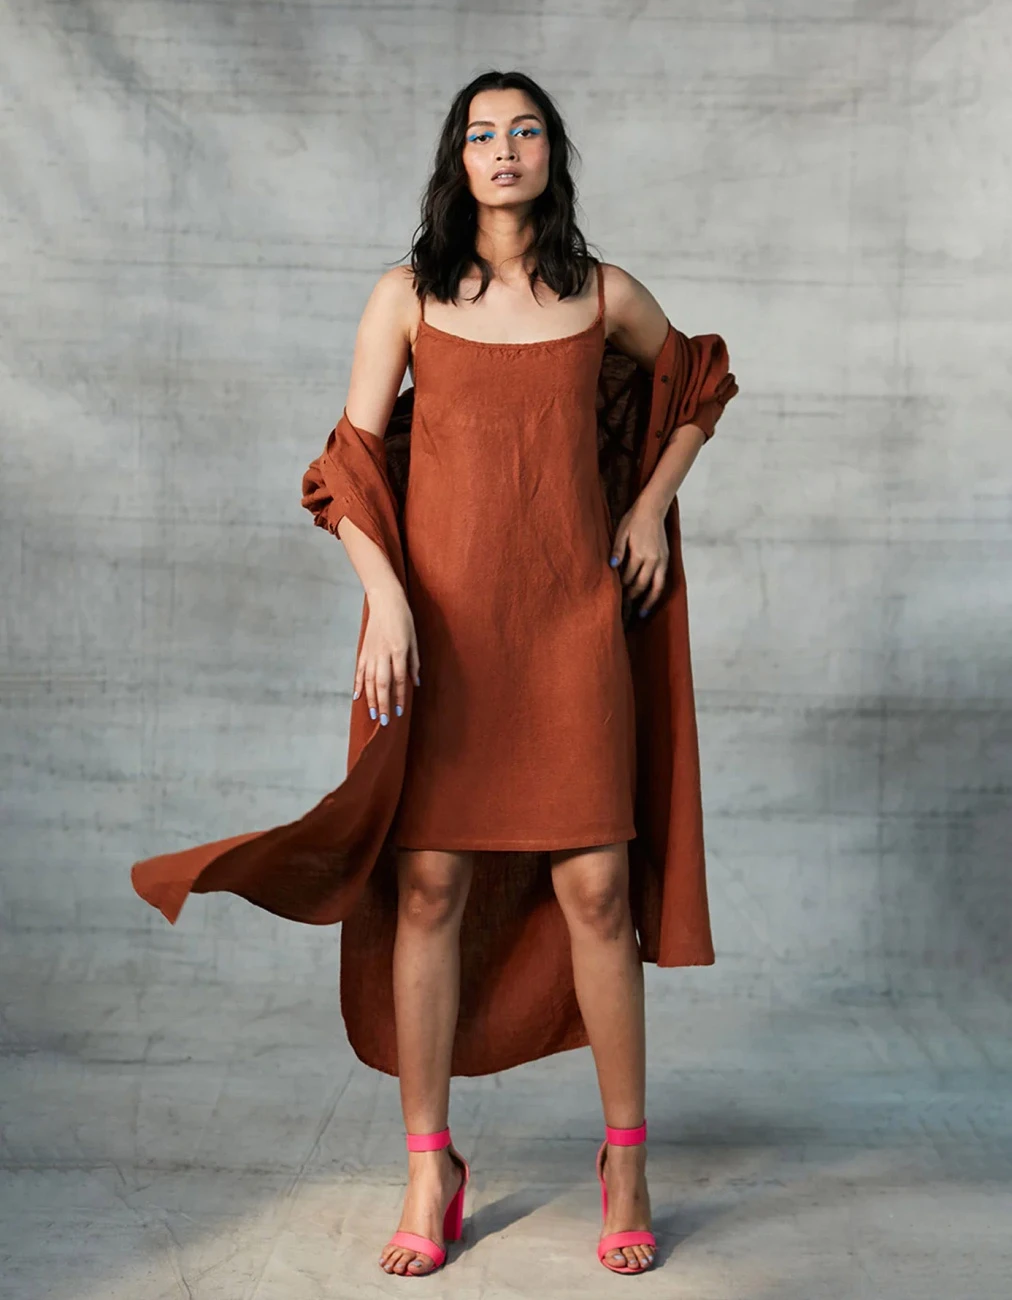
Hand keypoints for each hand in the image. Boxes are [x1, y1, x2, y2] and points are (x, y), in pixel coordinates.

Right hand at [353, 583, 420, 724]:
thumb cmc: (403, 618)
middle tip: (384, 721)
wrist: (385, 600)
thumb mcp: (414, 638)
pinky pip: (359, 671)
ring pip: (369, 680)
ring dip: (371, 698)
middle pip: (382, 684)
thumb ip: (414, 662)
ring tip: (373, 714)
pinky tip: (357, 697)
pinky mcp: (363, 649)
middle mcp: (383, 653)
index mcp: (398, 650)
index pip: (399, 679)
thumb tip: (415, 683)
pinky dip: (358, 684)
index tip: (400, 712)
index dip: (400, 697)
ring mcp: (371, 652)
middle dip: (383, 704)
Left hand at [609, 498, 670, 616]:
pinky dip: (657, 591)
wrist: (652, 510)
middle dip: (632, 596)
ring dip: (648, 601)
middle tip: (623, 607)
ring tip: (641, 613)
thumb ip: (617, 550)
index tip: (613, 594)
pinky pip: (662, 580)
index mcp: (640, 553)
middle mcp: (653, 559)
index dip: (621, 587)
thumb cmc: (633, 520)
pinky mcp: (666, 559)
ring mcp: (661, 560)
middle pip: (641, 584)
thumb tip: (612, 565)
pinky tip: (651, 598)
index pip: (628, 577)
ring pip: (656, 586)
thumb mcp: (621, 532)